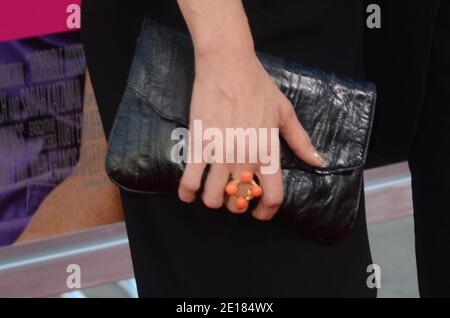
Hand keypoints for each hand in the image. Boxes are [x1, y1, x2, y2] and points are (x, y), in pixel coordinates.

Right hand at [178, 47, 324, 219]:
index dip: (266, 212)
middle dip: (236, 204)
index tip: (259, 213)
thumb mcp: (285, 113)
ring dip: (213, 200)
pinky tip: (189, 191)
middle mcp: (245, 158)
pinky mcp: (199, 146)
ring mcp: (221, 154)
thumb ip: (301, 141)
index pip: (272, 197)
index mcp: (268, 152)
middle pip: (239, 201)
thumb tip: (319, 161)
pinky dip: (187, 192)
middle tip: (233, 194)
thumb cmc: (258, 87)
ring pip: (213, 198)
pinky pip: (190, 181)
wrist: (228, 66)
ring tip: (212, 190)